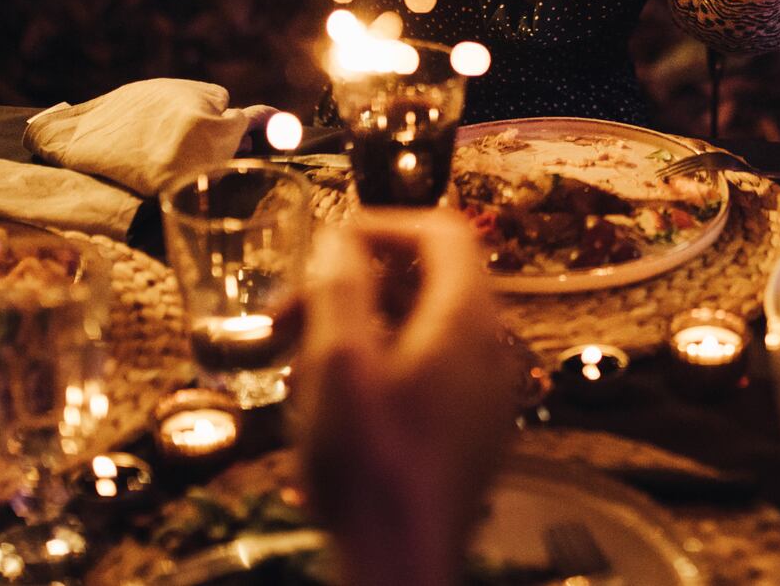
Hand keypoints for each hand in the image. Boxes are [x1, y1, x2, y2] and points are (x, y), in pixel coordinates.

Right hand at [298, 210, 516, 585]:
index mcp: (467, 320)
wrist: (402, 564)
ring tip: (298, 367)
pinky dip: (382, 367)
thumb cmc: (370, 465)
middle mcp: (491, 348)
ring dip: (359, 331)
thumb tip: (341, 239)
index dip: (383, 226)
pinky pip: (431, 372)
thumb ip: (340, 289)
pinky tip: (335, 406)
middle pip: (428, 281)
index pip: (442, 231)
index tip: (329, 249)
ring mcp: (488, 393)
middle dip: (353, 287)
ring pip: (422, 330)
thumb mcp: (338, 365)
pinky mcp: (473, 431)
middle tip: (288, 319)